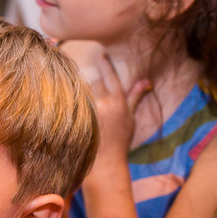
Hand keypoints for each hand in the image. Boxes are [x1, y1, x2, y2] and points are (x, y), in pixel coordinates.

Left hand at [59, 41, 150, 181]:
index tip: (100, 55)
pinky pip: (73, 103)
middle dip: (94, 85)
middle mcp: (103, 103)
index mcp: (118, 101)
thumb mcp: (130, 118)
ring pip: (83, 92)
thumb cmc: (119, 141)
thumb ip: (135, 97)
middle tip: (92, 93)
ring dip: (82, 95)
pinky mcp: (77, 119)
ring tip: (84, 104)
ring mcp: (89, 111)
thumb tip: (146, 81)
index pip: (110, 76)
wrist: (104, 162)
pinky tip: (70, 108)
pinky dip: (73, 103)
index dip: (105, 64)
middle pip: (95, 82)